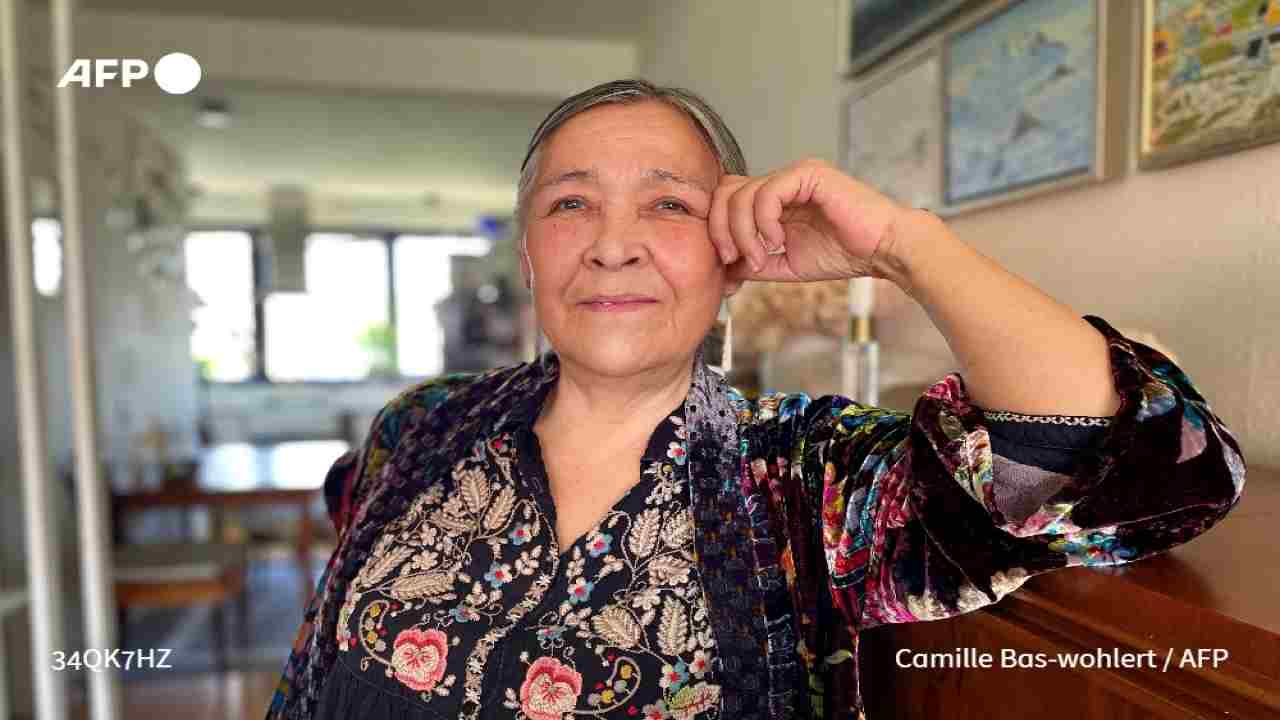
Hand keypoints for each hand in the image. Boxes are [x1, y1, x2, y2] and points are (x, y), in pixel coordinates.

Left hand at [708, 158, 906, 282]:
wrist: (883, 250)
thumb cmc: (843, 254)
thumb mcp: (786, 264)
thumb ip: (754, 263)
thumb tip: (723, 270)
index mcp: (774, 198)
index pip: (726, 200)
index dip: (716, 229)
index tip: (727, 263)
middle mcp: (781, 181)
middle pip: (724, 191)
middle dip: (720, 228)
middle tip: (733, 259)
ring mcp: (794, 175)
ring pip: (742, 194)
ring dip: (743, 232)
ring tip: (761, 257)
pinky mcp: (809, 174)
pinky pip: (768, 192)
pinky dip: (763, 221)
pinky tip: (777, 240)